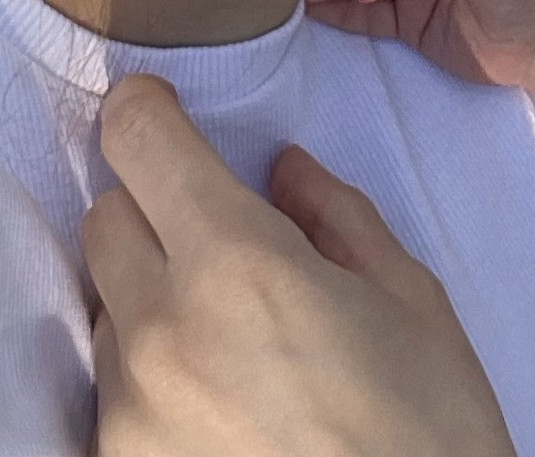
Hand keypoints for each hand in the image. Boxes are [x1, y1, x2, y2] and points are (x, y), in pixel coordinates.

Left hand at [84, 76, 515, 456]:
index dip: (145, 112)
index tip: (159, 110)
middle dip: (158, 212)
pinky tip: (224, 407)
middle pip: (105, 219)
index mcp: (238, 266)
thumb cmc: (429, 432)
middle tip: (226, 243)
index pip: (140, 145)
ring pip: (107, 308)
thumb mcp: (411, 300)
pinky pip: (112, 389)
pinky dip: (153, 376)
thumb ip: (336, 217)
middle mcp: (160, 331)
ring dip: (153, 301)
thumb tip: (281, 171)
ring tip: (237, 346)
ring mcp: (128, 410)